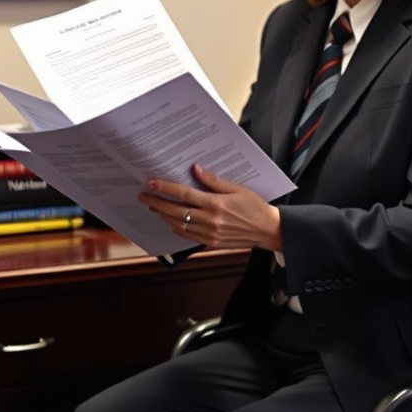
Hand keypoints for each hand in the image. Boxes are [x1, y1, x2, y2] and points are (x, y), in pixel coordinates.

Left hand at [138, 163, 281, 251]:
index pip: (184, 194)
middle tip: (144, 196)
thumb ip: (214, 180)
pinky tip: (170, 220)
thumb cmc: (255, 207)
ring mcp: (209, 234)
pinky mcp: (211, 242)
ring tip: (154, 206)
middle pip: (175, 211)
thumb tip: (196, 169)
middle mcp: (210, 220)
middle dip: (157, 202)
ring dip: (163, 215)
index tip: (152, 183)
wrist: (267, 230)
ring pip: (178, 225)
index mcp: (216, 204)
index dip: (165, 188)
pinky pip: (187, 236)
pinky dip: (176, 228)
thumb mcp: (237, 188)